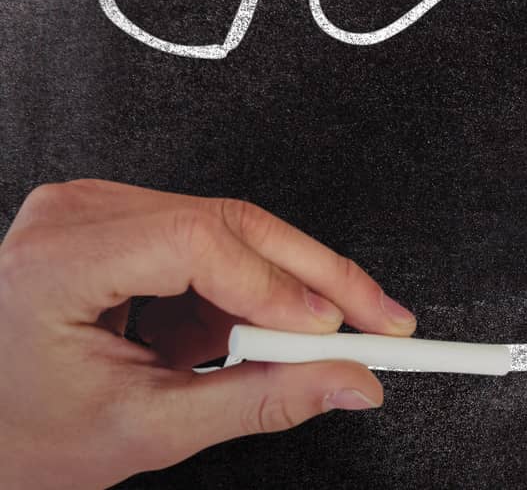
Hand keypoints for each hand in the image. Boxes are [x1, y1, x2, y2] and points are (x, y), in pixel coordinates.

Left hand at [0, 180, 416, 488]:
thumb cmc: (27, 431)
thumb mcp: (151, 430)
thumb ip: (263, 400)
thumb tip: (351, 380)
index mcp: (57, 263)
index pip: (195, 242)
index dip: (278, 284)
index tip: (334, 330)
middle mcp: (74, 216)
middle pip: (230, 223)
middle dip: (314, 281)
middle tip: (377, 323)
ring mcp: (95, 209)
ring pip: (233, 229)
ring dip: (270, 294)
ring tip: (252, 355)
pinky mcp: (121, 217)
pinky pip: (213, 238)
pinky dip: (238, 291)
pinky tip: (214, 337)